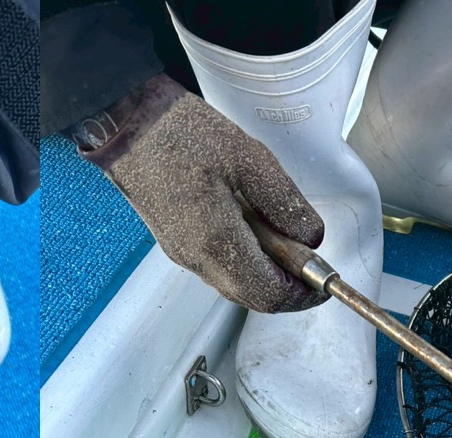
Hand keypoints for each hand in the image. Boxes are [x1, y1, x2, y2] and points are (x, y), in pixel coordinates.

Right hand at [79, 76, 329, 314]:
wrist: (124, 126)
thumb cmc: (184, 135)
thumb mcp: (250, 159)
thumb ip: (285, 204)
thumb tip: (311, 238)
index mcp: (217, 241)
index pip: (268, 294)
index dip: (303, 295)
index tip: (326, 280)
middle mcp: (195, 258)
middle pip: (251, 298)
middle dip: (287, 288)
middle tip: (310, 261)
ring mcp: (180, 253)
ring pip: (234, 286)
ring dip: (265, 275)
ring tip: (285, 240)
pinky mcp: (174, 243)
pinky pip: (217, 269)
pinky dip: (245, 263)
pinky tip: (254, 230)